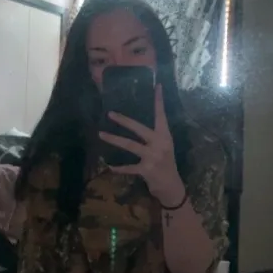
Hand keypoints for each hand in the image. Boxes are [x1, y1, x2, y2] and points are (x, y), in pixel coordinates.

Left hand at [99, 84, 184, 204]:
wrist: (172, 186)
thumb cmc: (166, 164)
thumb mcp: (164, 147)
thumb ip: (153, 137)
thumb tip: (135, 124)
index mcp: (165, 136)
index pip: (161, 115)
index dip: (159, 101)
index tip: (156, 86)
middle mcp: (160, 144)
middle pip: (139, 128)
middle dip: (124, 121)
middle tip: (110, 113)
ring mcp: (153, 157)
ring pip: (129, 145)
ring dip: (114, 140)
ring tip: (101, 134)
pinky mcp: (146, 170)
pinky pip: (128, 167)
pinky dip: (118, 168)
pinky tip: (109, 166)